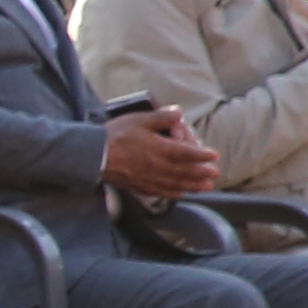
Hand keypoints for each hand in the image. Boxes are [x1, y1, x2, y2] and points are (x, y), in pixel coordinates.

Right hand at [103, 104, 223, 199]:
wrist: (92, 155)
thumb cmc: (114, 136)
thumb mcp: (138, 120)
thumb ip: (161, 117)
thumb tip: (178, 114)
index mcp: (160, 149)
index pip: (187, 153)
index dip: (202, 155)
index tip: (214, 156)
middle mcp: (158, 167)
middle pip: (185, 171)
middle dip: (202, 172)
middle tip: (215, 173)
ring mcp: (148, 178)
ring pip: (176, 184)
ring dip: (193, 186)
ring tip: (206, 187)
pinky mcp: (138, 185)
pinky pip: (160, 192)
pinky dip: (173, 193)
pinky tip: (180, 194)